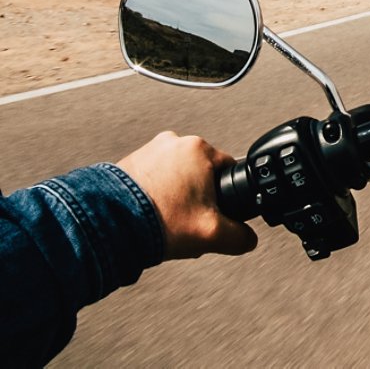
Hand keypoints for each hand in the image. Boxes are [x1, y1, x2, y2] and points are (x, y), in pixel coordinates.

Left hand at [117, 131, 258, 259]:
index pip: (229, 170)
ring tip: (166, 221)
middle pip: (201, 175)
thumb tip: (248, 239)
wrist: (108, 226)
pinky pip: (152, 179)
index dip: (227, 196)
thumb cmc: (158, 221)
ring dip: (175, 197)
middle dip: (198, 198)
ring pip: (176, 177)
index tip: (215, 212)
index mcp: (199, 149)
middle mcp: (173, 143)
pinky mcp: (127, 163)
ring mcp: (148, 151)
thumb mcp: (212, 234)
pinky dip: (154, 196)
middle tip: (189, 221)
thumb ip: (240, 237)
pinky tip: (150, 217)